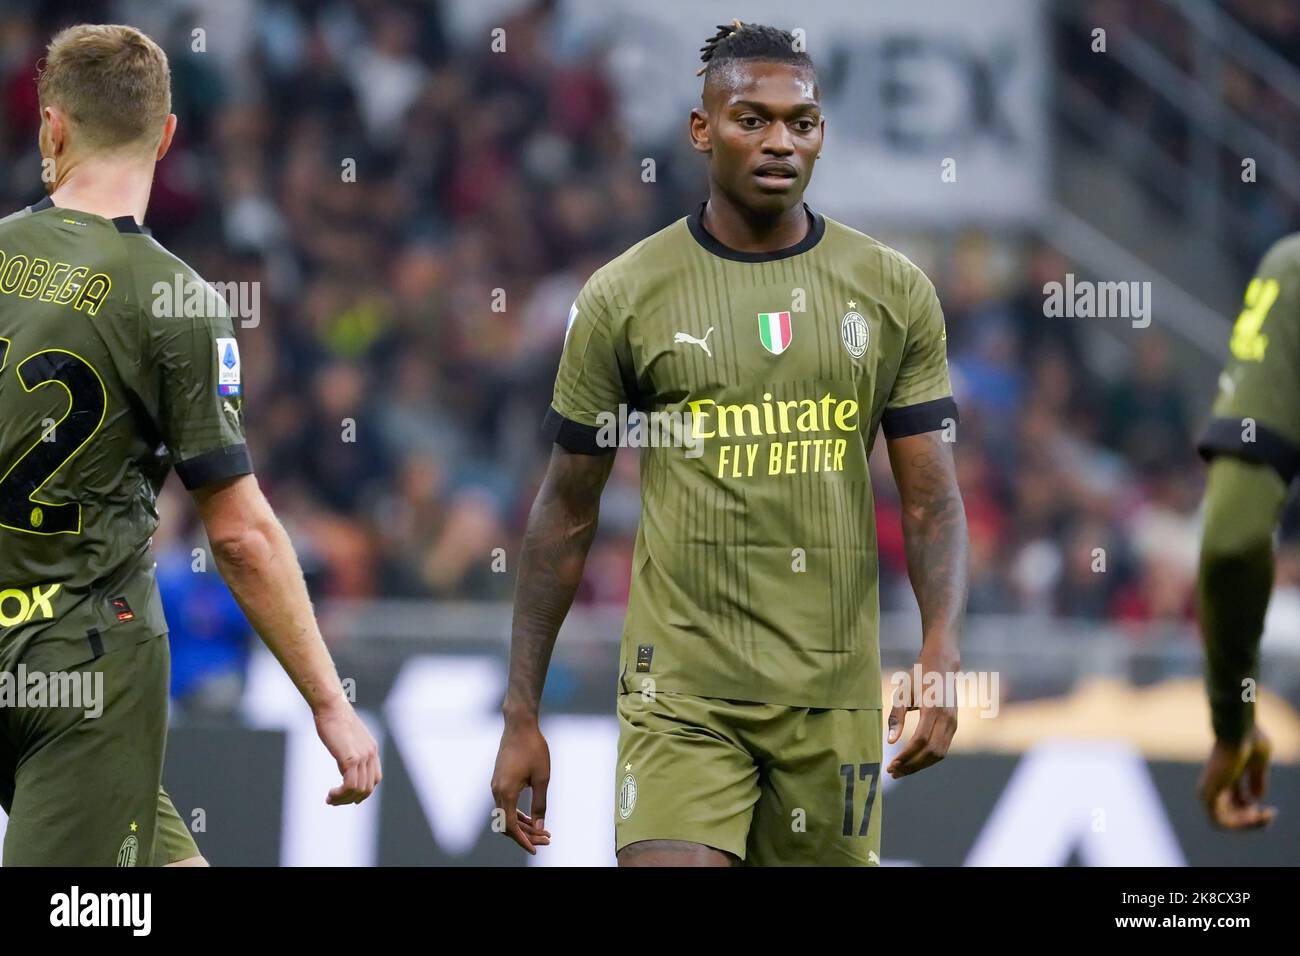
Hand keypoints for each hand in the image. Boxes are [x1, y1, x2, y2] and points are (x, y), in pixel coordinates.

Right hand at [314, 696, 381, 805]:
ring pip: (359, 790)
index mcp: (372, 749)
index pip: (375, 779)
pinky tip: (330, 794)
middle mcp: (371, 754)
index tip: (346, 795)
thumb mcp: (348, 737)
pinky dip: (340, 794)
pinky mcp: (351, 759)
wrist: (332, 707)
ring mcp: (362, 757)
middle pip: (367, 788)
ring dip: (343, 799)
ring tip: (330, 799)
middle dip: (351, 799)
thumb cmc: (334, 719)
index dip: (363, 791)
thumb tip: (347, 763)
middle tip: (334, 801)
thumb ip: (351, 750)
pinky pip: (350, 786)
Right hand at [491, 717, 552, 853]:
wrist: (519, 725)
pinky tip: (531, 817)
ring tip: (543, 831)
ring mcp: (496, 785)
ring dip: (523, 825)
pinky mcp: (499, 780)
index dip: (523, 840)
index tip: (536, 849)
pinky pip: (506, 803)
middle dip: (526, 835)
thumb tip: (540, 827)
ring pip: (506, 814)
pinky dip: (518, 813)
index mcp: (505, 792)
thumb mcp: (542, 778)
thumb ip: (540, 804)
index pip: (511, 826)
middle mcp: (496, 790)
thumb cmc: (533, 749)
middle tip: (546, 840)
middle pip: (507, 823)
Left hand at [886, 644, 959, 778]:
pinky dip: (928, 758)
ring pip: (939, 754)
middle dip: (912, 765)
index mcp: (933, 709)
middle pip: (931, 752)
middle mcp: (947, 719)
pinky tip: (913, 760)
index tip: (891, 765)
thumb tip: (891, 742)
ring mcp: (953, 723)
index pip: (920, 741)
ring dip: (920, 765)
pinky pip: (942, 748)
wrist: (943, 664)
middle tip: (893, 772)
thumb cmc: (919, 676)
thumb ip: (897, 716)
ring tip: (901, 770)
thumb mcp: (903, 692)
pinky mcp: (954, 726)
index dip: (906, 756)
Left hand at [1197, 726, 1276, 830]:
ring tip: (1263, 817)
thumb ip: (1257, 780)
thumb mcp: (1258, 763)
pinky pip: (1218, 822)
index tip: (1271, 812)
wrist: (1238, 731)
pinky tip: (1254, 816)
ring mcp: (1209, 790)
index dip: (1255, 814)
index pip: (1236, 804)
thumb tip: (1257, 798)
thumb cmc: (1249, 739)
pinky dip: (1238, 824)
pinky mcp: (1208, 793)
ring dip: (1247, 825)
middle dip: (1252, 821)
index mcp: (1226, 777)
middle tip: (1268, 815)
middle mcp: (1215, 785)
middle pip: (1231, 814)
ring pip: (1224, 822)